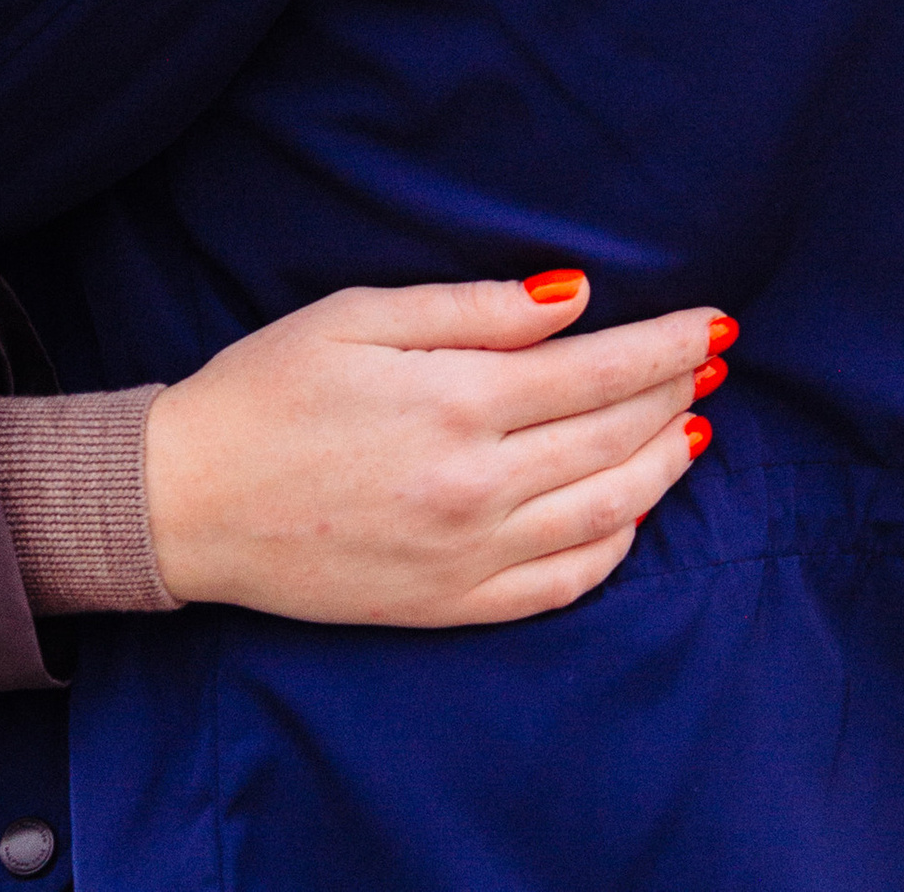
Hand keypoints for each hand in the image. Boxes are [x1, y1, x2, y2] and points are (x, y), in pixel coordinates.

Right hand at [141, 270, 731, 627]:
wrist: (192, 503)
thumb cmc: (265, 390)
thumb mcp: (356, 317)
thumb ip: (471, 309)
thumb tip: (572, 299)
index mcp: (456, 402)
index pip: (598, 370)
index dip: (664, 346)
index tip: (711, 323)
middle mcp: (478, 485)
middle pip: (614, 436)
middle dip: (673, 393)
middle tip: (711, 363)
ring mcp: (471, 555)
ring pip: (608, 512)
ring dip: (663, 466)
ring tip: (693, 429)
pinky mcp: (454, 604)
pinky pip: (565, 582)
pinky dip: (617, 546)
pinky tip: (634, 513)